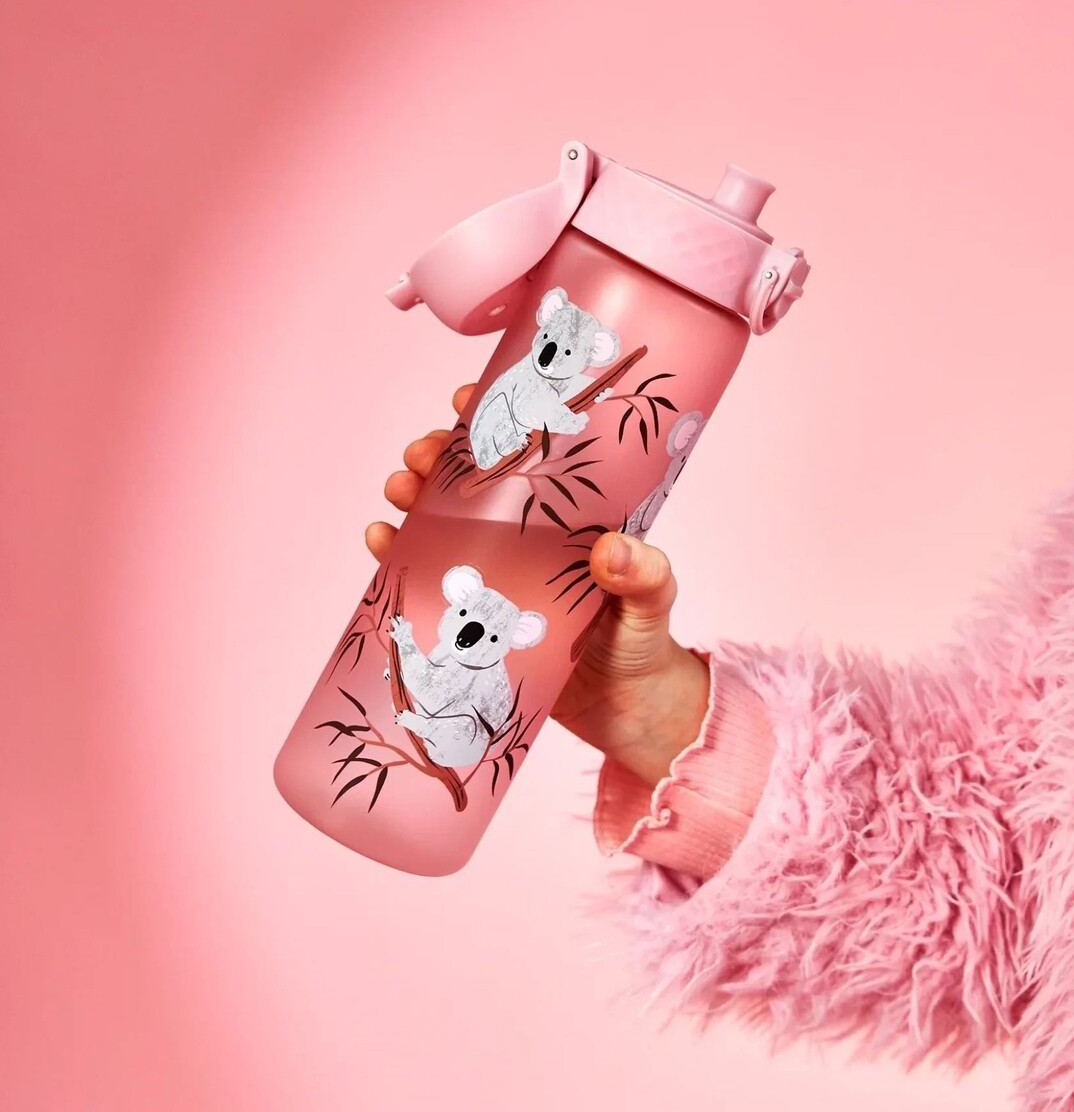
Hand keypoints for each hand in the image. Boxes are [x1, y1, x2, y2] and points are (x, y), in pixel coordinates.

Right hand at [367, 384, 710, 787]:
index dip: (496, 417)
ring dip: (411, 494)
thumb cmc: (644, 641)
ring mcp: (494, 572)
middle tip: (421, 452)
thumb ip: (645, 575)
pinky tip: (380, 539)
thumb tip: (612, 552)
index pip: (529, 451)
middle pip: (471, 479)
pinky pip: (424, 577)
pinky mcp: (470, 618)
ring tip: (398, 488)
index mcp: (568, 516)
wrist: (625, 712)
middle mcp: (525, 535)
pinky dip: (396, 554)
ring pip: (440, 520)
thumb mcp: (655, 598)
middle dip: (438, 454)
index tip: (468, 399)